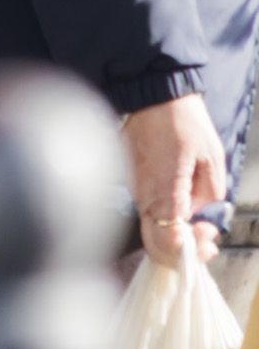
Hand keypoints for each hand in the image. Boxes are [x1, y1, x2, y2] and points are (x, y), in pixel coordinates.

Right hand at [124, 93, 226, 269]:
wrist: (154, 95)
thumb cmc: (183, 122)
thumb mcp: (213, 158)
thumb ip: (210, 194)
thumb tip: (199, 210)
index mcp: (164, 191)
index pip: (168, 243)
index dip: (188, 254)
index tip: (207, 242)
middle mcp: (144, 195)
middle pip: (156, 243)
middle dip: (184, 250)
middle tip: (208, 237)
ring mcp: (136, 189)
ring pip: (152, 228)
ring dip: (177, 233)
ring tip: (202, 222)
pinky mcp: (134, 181)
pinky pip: (149, 210)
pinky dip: (167, 218)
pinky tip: (186, 207)